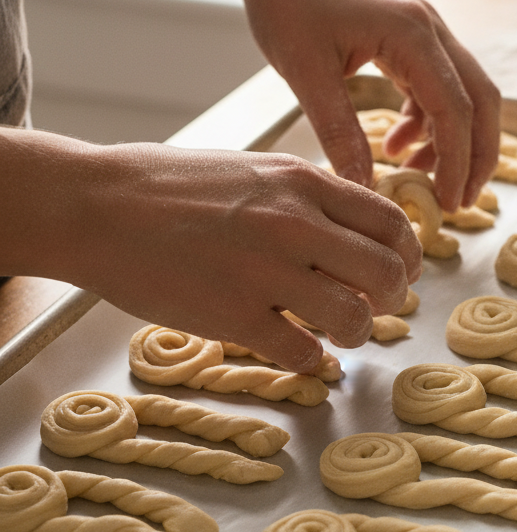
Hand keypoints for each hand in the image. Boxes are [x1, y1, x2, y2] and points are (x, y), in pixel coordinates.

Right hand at [53, 140, 421, 372]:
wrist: (94, 205)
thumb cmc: (170, 187)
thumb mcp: (255, 170)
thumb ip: (309, 198)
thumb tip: (358, 231)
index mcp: (303, 183)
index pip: (391, 222)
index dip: (407, 255)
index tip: (400, 271)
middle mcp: (294, 224)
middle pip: (387, 273)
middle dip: (393, 298)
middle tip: (376, 307)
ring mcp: (264, 271)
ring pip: (354, 318)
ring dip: (356, 334)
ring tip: (339, 334)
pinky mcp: (232, 316)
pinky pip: (303, 353)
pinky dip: (312, 361)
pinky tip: (299, 351)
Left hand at [233, 0, 500, 212]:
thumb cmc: (285, 2)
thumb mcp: (306, 74)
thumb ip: (338, 133)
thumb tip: (363, 190)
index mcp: (412, 33)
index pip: (455, 108)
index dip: (458, 161)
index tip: (450, 202)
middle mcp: (431, 28)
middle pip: (480, 100)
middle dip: (477, 154)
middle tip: (460, 200)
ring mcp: (426, 31)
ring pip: (464, 95)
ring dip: (452, 141)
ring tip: (419, 177)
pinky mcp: (411, 38)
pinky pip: (437, 87)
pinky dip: (427, 122)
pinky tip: (395, 146)